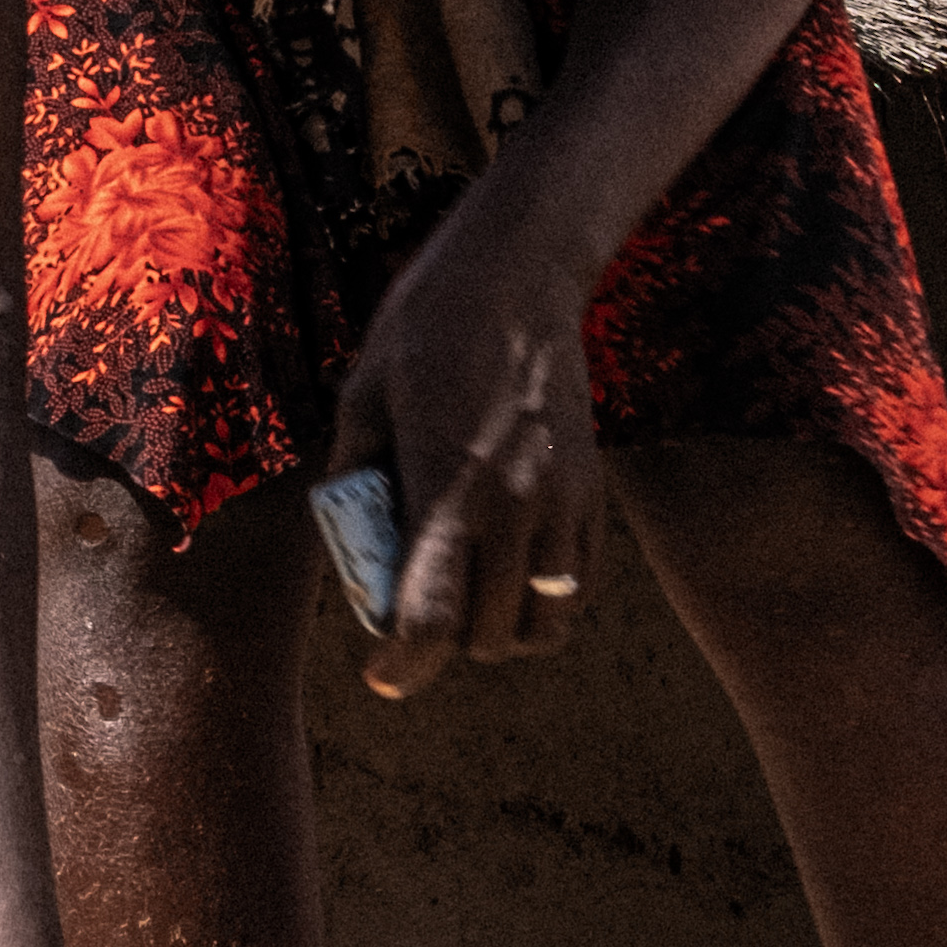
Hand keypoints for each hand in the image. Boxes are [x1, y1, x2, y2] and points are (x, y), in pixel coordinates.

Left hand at [328, 190, 600, 698]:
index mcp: (446, 486)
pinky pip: (578, 584)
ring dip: (501, 628)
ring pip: (544, 622)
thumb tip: (352, 538)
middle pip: (488, 635)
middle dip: (445, 643)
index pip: (431, 618)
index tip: (383, 673)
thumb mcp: (363, 396)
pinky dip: (544, 596)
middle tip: (416, 608)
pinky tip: (511, 565)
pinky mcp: (594, 489)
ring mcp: (563, 500)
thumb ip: (354, 476)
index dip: (402, 664)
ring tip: (469, 595)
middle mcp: (514, 505)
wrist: (519, 273)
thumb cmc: (426, 327)